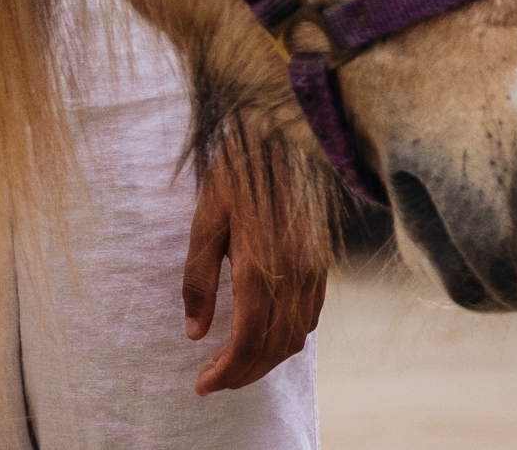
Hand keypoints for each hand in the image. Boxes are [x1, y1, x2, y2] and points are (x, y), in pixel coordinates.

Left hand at [181, 133, 330, 394]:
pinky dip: (288, 337)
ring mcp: (312, 269)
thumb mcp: (206, 219)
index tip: (202, 384)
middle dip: (242, 374)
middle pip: (272, 349)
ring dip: (266, 360)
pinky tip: (265, 333)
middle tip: (213, 379)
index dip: (226, 372)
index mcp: (258, 267)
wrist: (285, 131)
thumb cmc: (239, 170)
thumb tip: (194, 332)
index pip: (246, 342)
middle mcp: (292, 275)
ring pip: (295, 338)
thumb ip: (199, 280)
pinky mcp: (322, 261)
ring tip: (235, 363)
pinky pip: (310, 315)